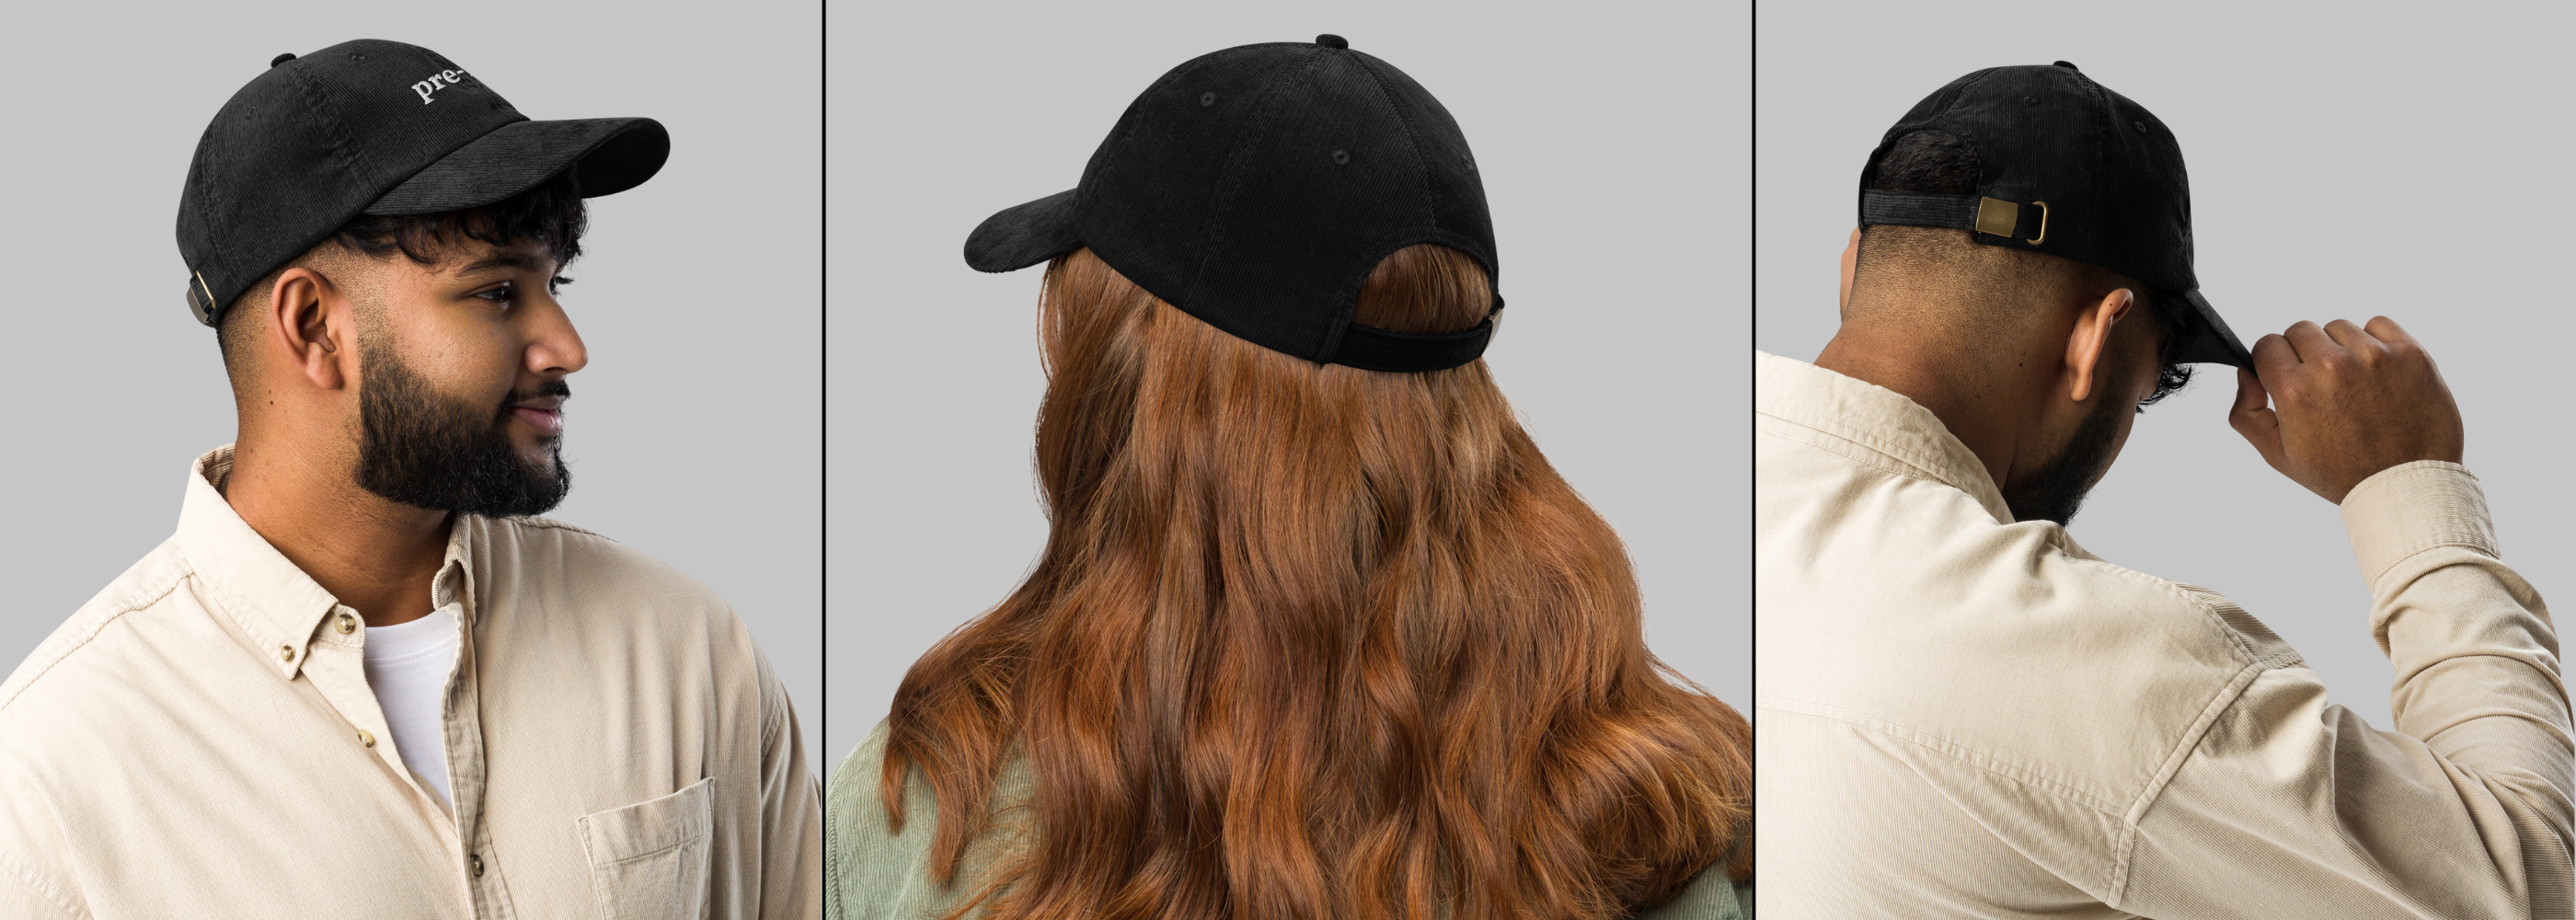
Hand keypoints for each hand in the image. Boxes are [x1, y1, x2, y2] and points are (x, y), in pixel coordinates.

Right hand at [2228, 317, 2463, 503]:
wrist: (2406, 484)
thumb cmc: (2343, 473)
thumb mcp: (2277, 455)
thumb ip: (2246, 413)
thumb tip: (2246, 374)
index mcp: (2295, 390)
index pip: (2267, 344)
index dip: (2272, 362)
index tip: (2286, 377)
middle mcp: (2332, 366)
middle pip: (2301, 330)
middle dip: (2304, 354)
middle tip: (2322, 386)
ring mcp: (2374, 356)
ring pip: (2338, 328)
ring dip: (2340, 348)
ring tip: (2353, 383)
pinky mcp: (2409, 353)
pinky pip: (2379, 324)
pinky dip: (2374, 342)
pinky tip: (2376, 373)